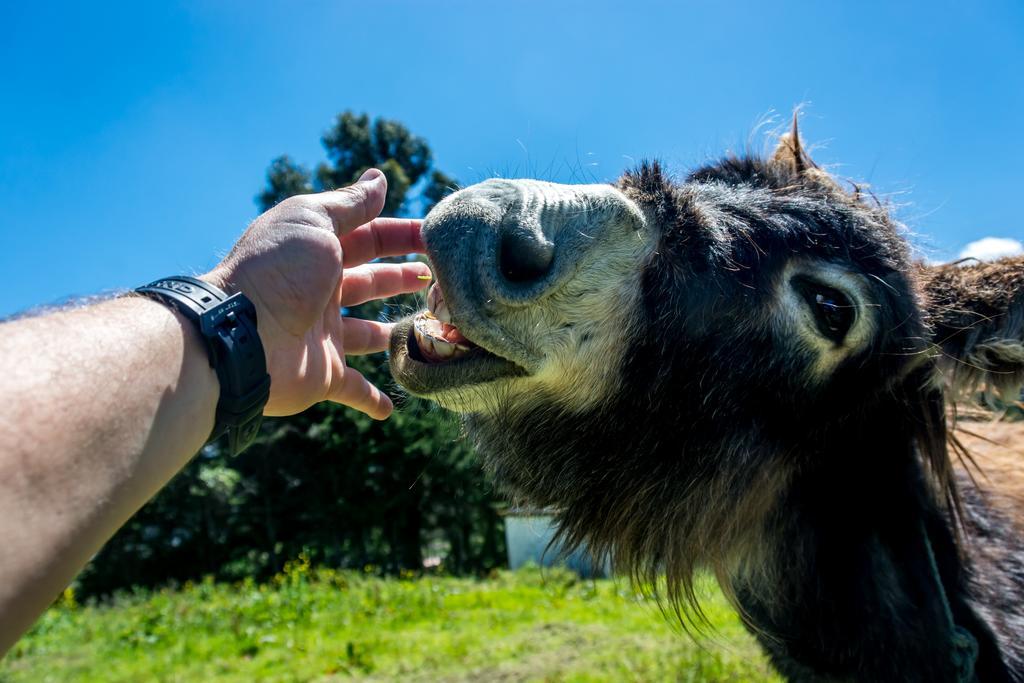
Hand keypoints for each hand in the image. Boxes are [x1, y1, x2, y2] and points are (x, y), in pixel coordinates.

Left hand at [203, 168, 428, 418]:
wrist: (242, 334)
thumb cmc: (279, 270)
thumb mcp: (315, 220)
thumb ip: (350, 204)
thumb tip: (379, 177)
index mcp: (318, 253)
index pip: (369, 238)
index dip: (401, 235)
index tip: (436, 237)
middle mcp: (320, 292)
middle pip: (370, 283)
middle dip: (402, 278)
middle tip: (437, 279)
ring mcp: (323, 335)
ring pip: (368, 334)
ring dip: (393, 332)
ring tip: (428, 327)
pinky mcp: (324, 376)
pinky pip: (354, 389)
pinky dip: (372, 398)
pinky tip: (391, 406)